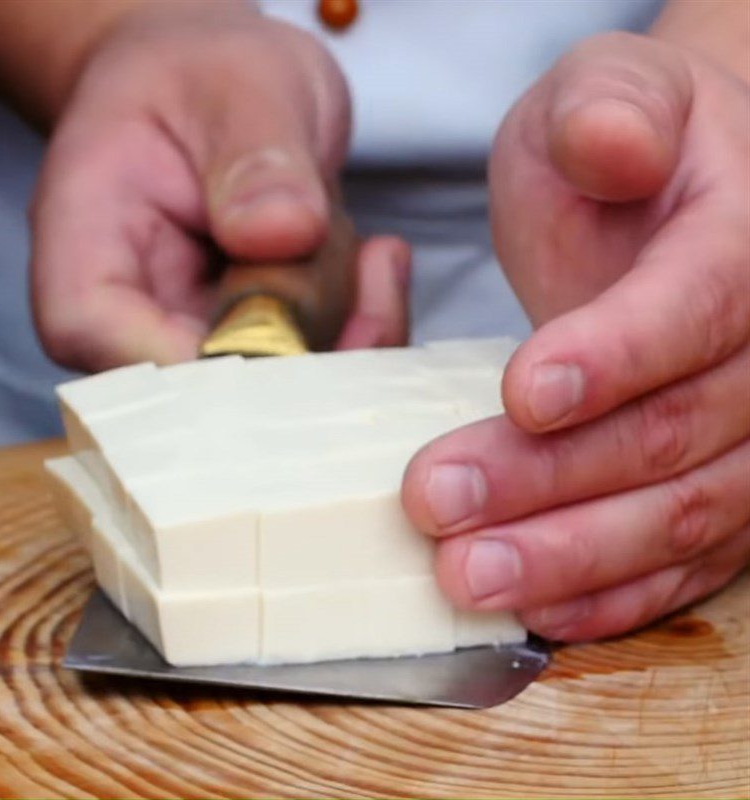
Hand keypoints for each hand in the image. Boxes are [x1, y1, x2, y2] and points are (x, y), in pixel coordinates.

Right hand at [30, 1, 408, 369]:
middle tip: (371, 288)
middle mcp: (134, 312)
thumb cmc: (205, 79)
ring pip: (272, 393)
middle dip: (303, 358)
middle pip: (198, 389)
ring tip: (374, 258)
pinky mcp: (256, 344)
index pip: (96, 335)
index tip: (289, 336)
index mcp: (86, 244)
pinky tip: (379, 267)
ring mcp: (197, 337)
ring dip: (347, 334)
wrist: (217, 95)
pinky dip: (363, 329)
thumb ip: (254, 151)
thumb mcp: (236, 84)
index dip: (194, 363)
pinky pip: (315, 368)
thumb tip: (279, 231)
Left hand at [402, 32, 748, 640]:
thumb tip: (618, 146)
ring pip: (678, 513)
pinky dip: (615, 591)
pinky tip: (542, 611)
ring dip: (569, 555)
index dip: (613, 356)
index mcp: (746, 243)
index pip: (698, 308)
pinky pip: (685, 558)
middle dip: (549, 478)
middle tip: (438, 503)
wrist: (659, 203)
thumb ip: (611, 110)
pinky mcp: (721, 486)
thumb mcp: (603, 94)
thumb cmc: (615, 149)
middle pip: (672, 431)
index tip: (520, 393)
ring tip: (466, 574)